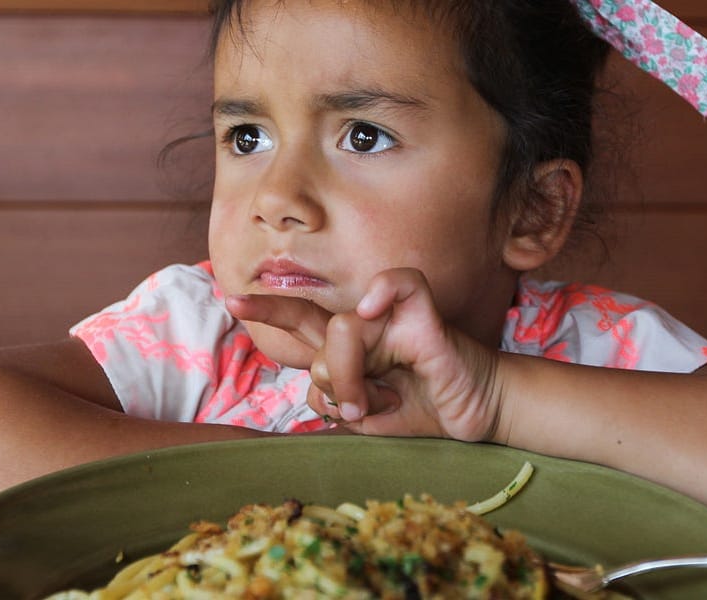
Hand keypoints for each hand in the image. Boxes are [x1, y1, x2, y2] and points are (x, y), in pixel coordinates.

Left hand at [225, 268, 501, 440]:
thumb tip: (321, 391)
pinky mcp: (426, 318)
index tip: (229, 300)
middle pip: (313, 325)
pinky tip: (373, 308)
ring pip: (342, 328)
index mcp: (349, 348)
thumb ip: (335, 401)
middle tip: (353, 409)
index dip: (267, 310)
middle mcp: (365, 327)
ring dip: (349, 376)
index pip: (301, 322)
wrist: (477, 413)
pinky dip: (381, 290)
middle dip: (313, 365)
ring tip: (374, 404)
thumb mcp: (366, 418)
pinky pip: (398, 282)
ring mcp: (392, 319)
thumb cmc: (423, 410)